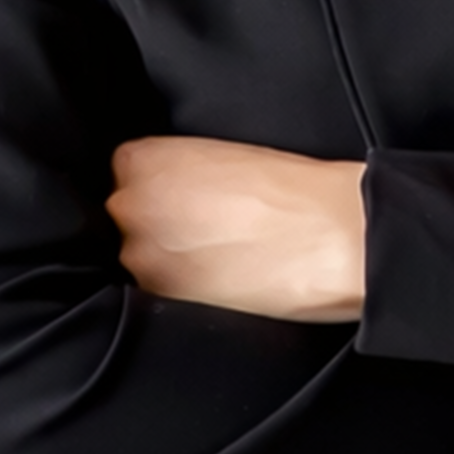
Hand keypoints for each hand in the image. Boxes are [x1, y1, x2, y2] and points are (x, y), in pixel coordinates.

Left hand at [107, 137, 366, 321]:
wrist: (329, 234)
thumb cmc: (292, 189)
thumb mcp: (225, 155)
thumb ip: (181, 170)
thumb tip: (174, 193)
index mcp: (142, 158)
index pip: (124, 171)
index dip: (159, 184)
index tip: (185, 194)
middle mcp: (129, 205)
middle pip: (126, 214)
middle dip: (158, 221)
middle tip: (206, 227)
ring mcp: (140, 255)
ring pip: (139, 255)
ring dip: (167, 257)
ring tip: (217, 255)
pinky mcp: (162, 298)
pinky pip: (157, 290)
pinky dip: (182, 286)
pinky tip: (219, 277)